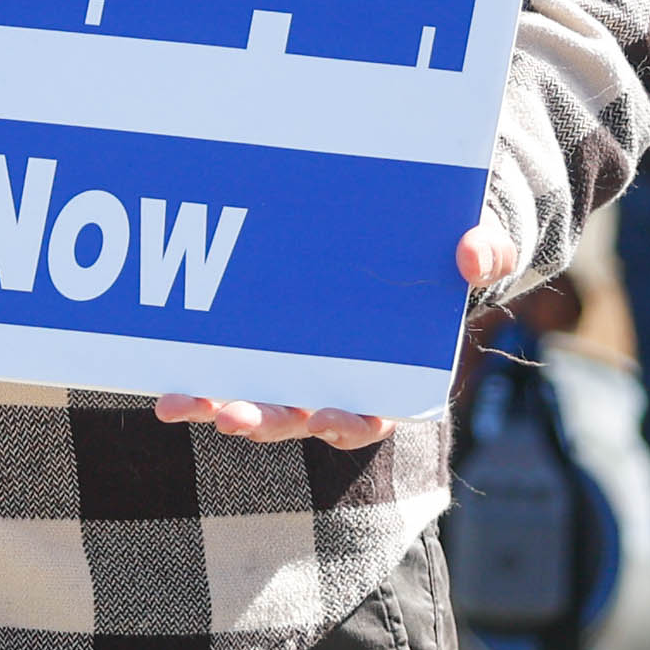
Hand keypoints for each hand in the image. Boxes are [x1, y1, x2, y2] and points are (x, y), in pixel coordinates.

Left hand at [158, 223, 517, 446]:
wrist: (422, 226)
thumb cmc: (451, 246)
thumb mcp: (483, 245)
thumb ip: (488, 250)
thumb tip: (472, 250)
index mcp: (392, 374)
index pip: (369, 415)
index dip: (346, 423)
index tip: (328, 418)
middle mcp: (337, 379)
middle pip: (299, 415)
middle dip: (265, 420)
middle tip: (234, 416)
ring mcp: (294, 362)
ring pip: (253, 395)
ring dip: (216, 403)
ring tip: (180, 401)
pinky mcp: (261, 336)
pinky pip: (226, 359)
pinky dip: (195, 366)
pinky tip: (162, 366)